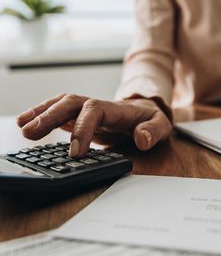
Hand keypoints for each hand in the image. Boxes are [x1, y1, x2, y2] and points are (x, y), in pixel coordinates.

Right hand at [17, 94, 172, 156]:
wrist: (146, 112)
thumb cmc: (151, 120)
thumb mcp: (161, 125)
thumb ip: (153, 131)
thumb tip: (142, 139)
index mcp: (117, 109)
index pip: (95, 111)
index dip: (83, 128)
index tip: (76, 152)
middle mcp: (99, 106)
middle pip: (71, 103)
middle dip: (50, 116)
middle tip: (30, 132)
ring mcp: (88, 110)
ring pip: (61, 104)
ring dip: (41, 112)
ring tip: (22, 126)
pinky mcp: (81, 116)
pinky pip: (60, 111)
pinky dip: (43, 114)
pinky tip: (27, 122)